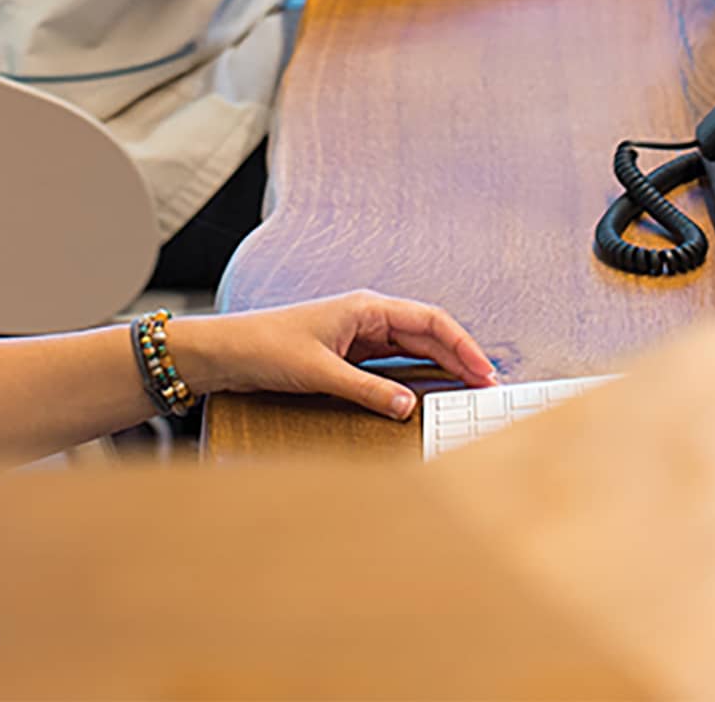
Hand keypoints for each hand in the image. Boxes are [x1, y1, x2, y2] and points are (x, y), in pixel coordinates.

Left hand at [170, 291, 495, 421]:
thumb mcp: (320, 372)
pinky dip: (415, 377)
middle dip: (460, 358)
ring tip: (469, 392)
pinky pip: (392, 364)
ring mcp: (358, 336)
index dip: (462, 344)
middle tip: (488, 388)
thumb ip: (366, 391)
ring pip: (413, 350)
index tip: (485, 371)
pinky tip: (428, 394)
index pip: (429, 320)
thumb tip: (408, 407)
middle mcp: (367, 317)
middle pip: (427, 335)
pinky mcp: (348, 355)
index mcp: (366, 307)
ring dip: (441, 368)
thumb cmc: (265, 347)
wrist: (226, 353)